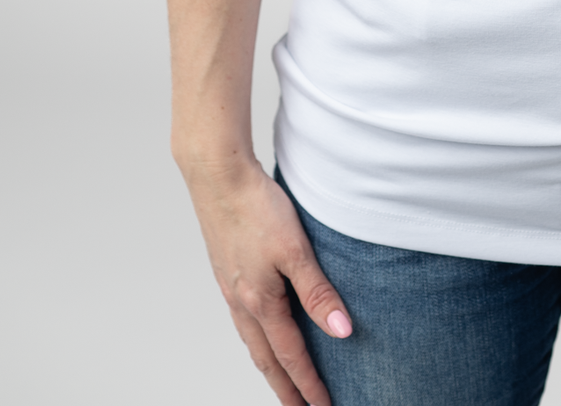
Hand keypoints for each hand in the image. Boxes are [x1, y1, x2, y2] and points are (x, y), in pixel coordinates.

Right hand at [185, 159, 351, 405]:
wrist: (218, 175)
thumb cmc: (257, 207)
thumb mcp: (296, 250)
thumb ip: (318, 292)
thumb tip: (342, 332)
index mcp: (261, 302)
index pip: (291, 356)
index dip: (309, 384)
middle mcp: (242, 302)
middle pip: (267, 359)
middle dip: (285, 389)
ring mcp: (230, 288)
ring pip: (253, 342)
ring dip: (270, 367)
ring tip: (283, 382)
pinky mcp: (226, 272)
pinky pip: (243, 321)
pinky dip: (257, 340)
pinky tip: (262, 332)